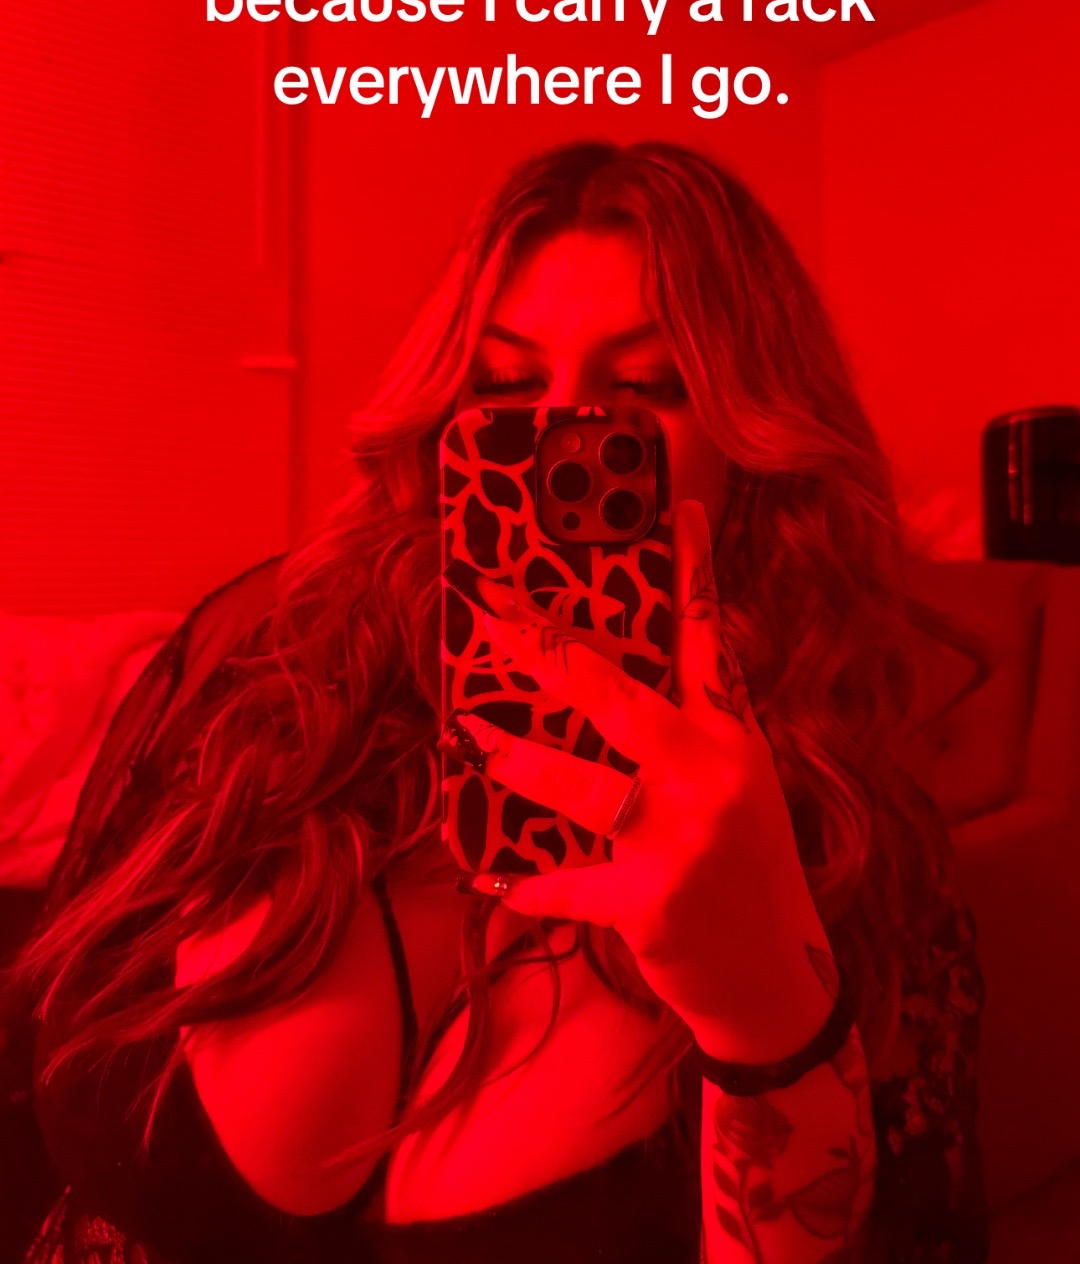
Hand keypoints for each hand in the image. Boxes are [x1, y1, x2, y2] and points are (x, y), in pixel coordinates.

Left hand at [450, 499, 836, 1062]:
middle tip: (492, 613)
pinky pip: (565, 882)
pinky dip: (529, 884)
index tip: (676, 507)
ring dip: (515, 760)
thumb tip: (607, 688)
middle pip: (617, 695)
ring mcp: (680, 841)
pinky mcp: (649, 903)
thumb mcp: (738, 790)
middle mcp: (711, 778)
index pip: (711, 641)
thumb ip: (690, 737)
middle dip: (546, 649)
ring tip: (468, 739)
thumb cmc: (748, 871)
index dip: (695, 572)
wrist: (774, 982)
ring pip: (579, 783)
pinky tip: (496, 882)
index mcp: (734, 741)